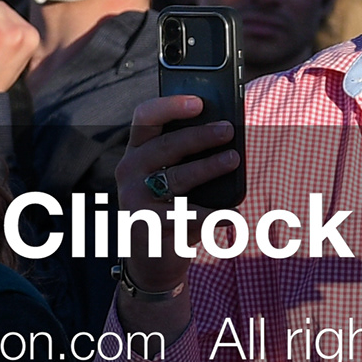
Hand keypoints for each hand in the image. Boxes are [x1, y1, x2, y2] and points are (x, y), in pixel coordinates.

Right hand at [113, 92, 237, 295]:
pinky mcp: (147, 224)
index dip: (170, 106)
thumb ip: (190, 155)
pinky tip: (232, 215)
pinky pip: (188, 215)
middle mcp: (129, 171)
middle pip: (165, 145)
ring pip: (177, 177)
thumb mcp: (175, 178)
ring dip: (208, 166)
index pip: (145, 118)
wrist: (152, 258)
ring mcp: (134, 198)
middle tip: (228, 131)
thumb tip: (227, 131)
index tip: (199, 102)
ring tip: (233, 159)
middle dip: (199, 136)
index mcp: (137, 152)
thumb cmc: (172, 209)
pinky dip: (214, 215)